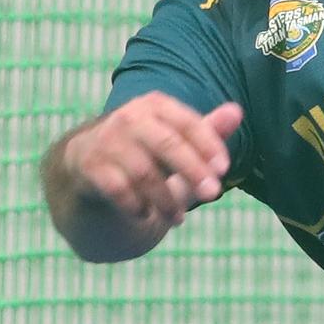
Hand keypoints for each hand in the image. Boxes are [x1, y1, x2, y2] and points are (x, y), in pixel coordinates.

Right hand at [64, 92, 242, 226]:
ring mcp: (107, 141)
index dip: (208, 145)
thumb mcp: (176, 138)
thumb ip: (207, 130)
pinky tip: (146, 214)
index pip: (188, 123)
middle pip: (168, 144)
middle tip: (212, 194)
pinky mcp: (89, 166)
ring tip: (179, 218)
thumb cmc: (146, 150)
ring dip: (166, 200)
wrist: (87, 164)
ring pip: (145, 173)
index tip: (223, 169)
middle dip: (193, 171)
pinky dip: (136, 205)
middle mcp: (130, 117)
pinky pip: (118, 189)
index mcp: (156, 105)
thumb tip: (237, 112)